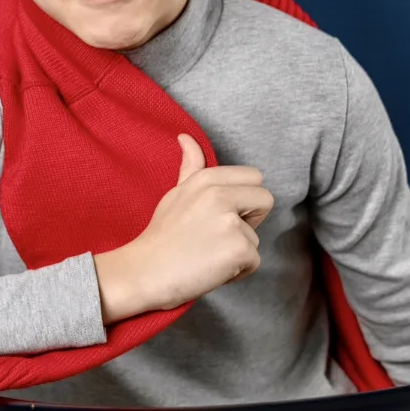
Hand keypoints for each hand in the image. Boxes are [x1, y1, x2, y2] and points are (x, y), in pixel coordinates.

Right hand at [93, 133, 273, 321]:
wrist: (144, 273)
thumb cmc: (161, 237)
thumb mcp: (176, 193)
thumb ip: (191, 166)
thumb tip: (186, 137)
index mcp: (207, 179)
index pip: (254, 177)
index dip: (243, 199)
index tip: (221, 215)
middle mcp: (221, 195)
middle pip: (265, 200)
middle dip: (251, 220)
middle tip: (218, 236)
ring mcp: (231, 222)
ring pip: (255, 237)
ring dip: (237, 251)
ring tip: (206, 256)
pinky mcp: (238, 249)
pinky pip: (253, 261)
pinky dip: (237, 271)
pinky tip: (211, 269)